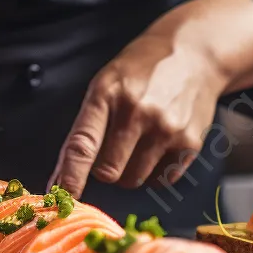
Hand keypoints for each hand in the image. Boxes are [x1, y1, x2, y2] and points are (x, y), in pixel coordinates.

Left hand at [50, 33, 226, 197]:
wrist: (193, 53)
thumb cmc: (142, 69)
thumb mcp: (107, 82)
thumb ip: (88, 124)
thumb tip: (64, 176)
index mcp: (108, 94)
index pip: (82, 145)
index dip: (69, 176)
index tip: (59, 198)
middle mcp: (137, 112)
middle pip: (108, 172)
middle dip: (105, 168)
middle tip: (114, 147)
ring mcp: (166, 129)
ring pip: (133, 180)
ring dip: (130, 170)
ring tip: (140, 140)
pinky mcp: (189, 143)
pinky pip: (161, 179)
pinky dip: (155, 171)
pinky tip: (160, 143)